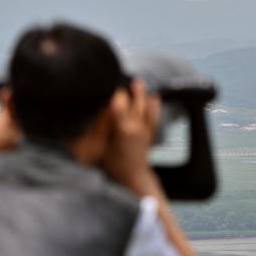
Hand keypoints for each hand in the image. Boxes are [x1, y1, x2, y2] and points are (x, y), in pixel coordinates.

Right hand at [102, 80, 161, 194]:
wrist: (132, 176)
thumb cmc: (113, 163)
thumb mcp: (101, 145)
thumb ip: (101, 126)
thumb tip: (101, 107)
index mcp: (123, 129)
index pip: (119, 103)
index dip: (114, 92)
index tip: (108, 83)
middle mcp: (137, 127)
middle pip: (135, 102)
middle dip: (129, 89)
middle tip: (121, 79)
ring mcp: (146, 130)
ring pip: (146, 107)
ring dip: (142, 94)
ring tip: (137, 82)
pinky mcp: (150, 133)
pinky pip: (155, 115)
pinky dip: (154, 105)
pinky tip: (153, 96)